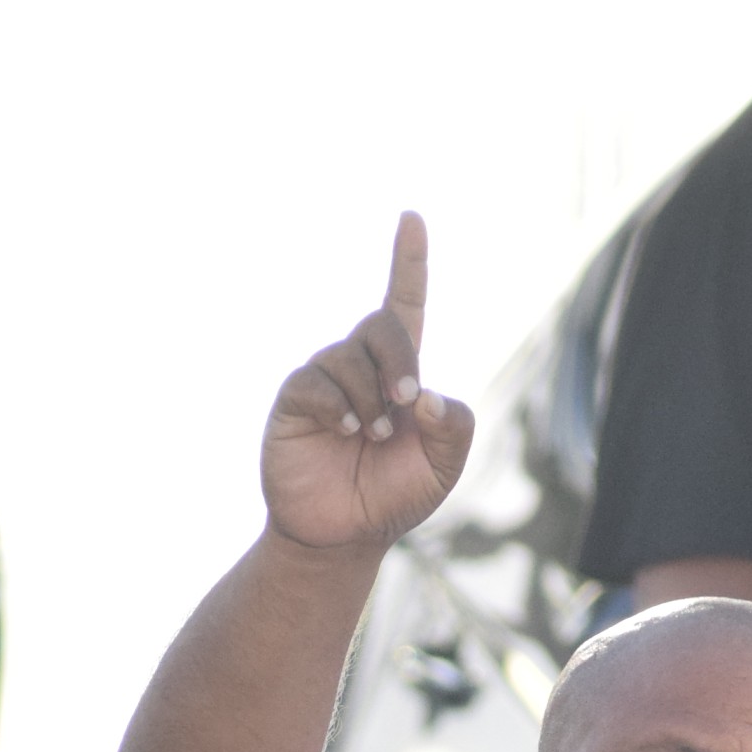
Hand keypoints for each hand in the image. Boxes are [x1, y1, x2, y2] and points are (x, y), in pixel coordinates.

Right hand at [258, 212, 474, 554]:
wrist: (344, 534)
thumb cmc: (394, 495)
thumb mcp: (444, 466)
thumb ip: (455, 428)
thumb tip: (426, 396)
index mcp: (400, 372)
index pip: (404, 304)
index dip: (408, 261)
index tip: (411, 217)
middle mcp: (360, 366)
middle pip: (382, 325)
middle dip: (400, 360)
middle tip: (408, 403)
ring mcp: (325, 380)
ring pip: (350, 359)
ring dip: (370, 400)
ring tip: (371, 437)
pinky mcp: (296, 401)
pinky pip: (316, 384)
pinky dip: (339, 406)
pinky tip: (345, 431)